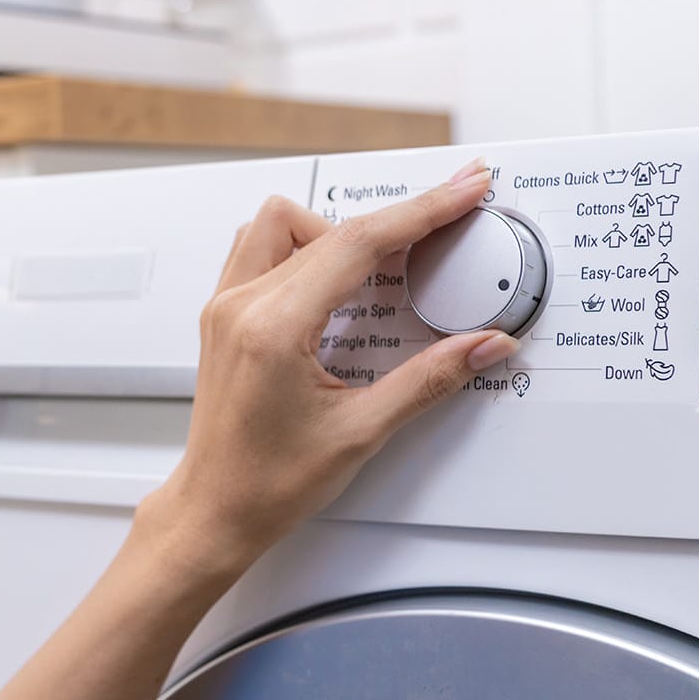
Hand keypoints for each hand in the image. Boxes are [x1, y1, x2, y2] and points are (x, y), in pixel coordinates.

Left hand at [146, 161, 516, 571]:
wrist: (215, 508)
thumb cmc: (266, 482)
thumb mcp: (361, 432)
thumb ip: (430, 379)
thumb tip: (484, 345)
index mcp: (272, 327)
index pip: (357, 242)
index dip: (420, 211)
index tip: (462, 191)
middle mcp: (240, 305)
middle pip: (327, 224)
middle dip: (393, 219)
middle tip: (443, 225)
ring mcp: (225, 306)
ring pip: (282, 223)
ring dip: (336, 231)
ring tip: (381, 265)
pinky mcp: (223, 315)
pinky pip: (262, 249)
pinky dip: (305, 249)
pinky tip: (337, 282)